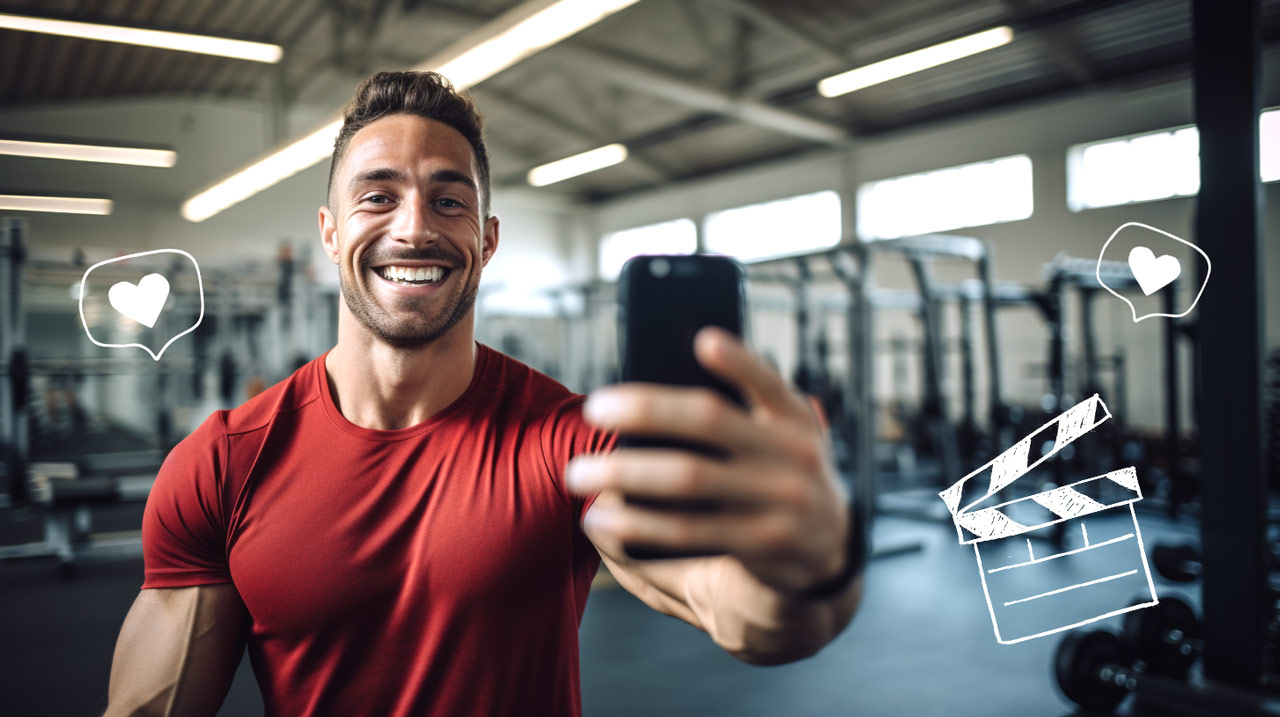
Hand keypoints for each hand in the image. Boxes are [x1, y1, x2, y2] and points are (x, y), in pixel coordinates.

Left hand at [565, 326, 851, 594]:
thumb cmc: (777, 474)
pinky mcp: (761, 543)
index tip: (702, 339)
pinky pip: (688, 532)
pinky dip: (638, 525)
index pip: (767, 382)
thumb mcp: (779, 437)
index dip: (739, 361)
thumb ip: (740, 412)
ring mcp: (780, 501)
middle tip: (593, 409)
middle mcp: (793, 454)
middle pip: (710, 420)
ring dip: (625, 473)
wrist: (828, 550)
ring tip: (578, 474)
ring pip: (689, 479)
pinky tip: (600, 520)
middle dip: (647, 411)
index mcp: (793, 417)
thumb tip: (654, 394)